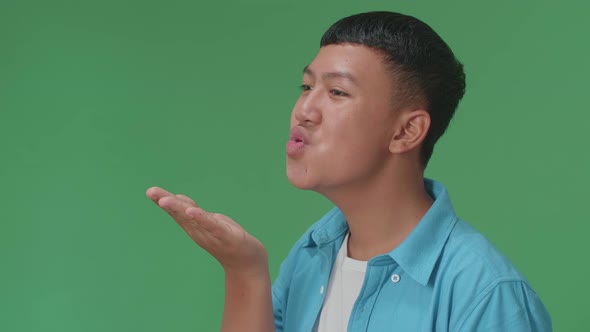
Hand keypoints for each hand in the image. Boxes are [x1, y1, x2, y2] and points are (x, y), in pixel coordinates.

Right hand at [146, 187, 268, 274]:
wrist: (247, 263)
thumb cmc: (228, 241)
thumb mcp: (210, 223)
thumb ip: (195, 213)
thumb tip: (178, 198)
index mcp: (194, 226)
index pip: (177, 211)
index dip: (164, 200)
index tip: (150, 192)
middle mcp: (199, 230)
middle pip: (180, 213)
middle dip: (165, 202)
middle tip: (150, 192)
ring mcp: (211, 234)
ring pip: (191, 218)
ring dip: (178, 208)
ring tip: (164, 200)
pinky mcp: (225, 235)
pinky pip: (211, 225)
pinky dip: (200, 218)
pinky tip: (191, 211)